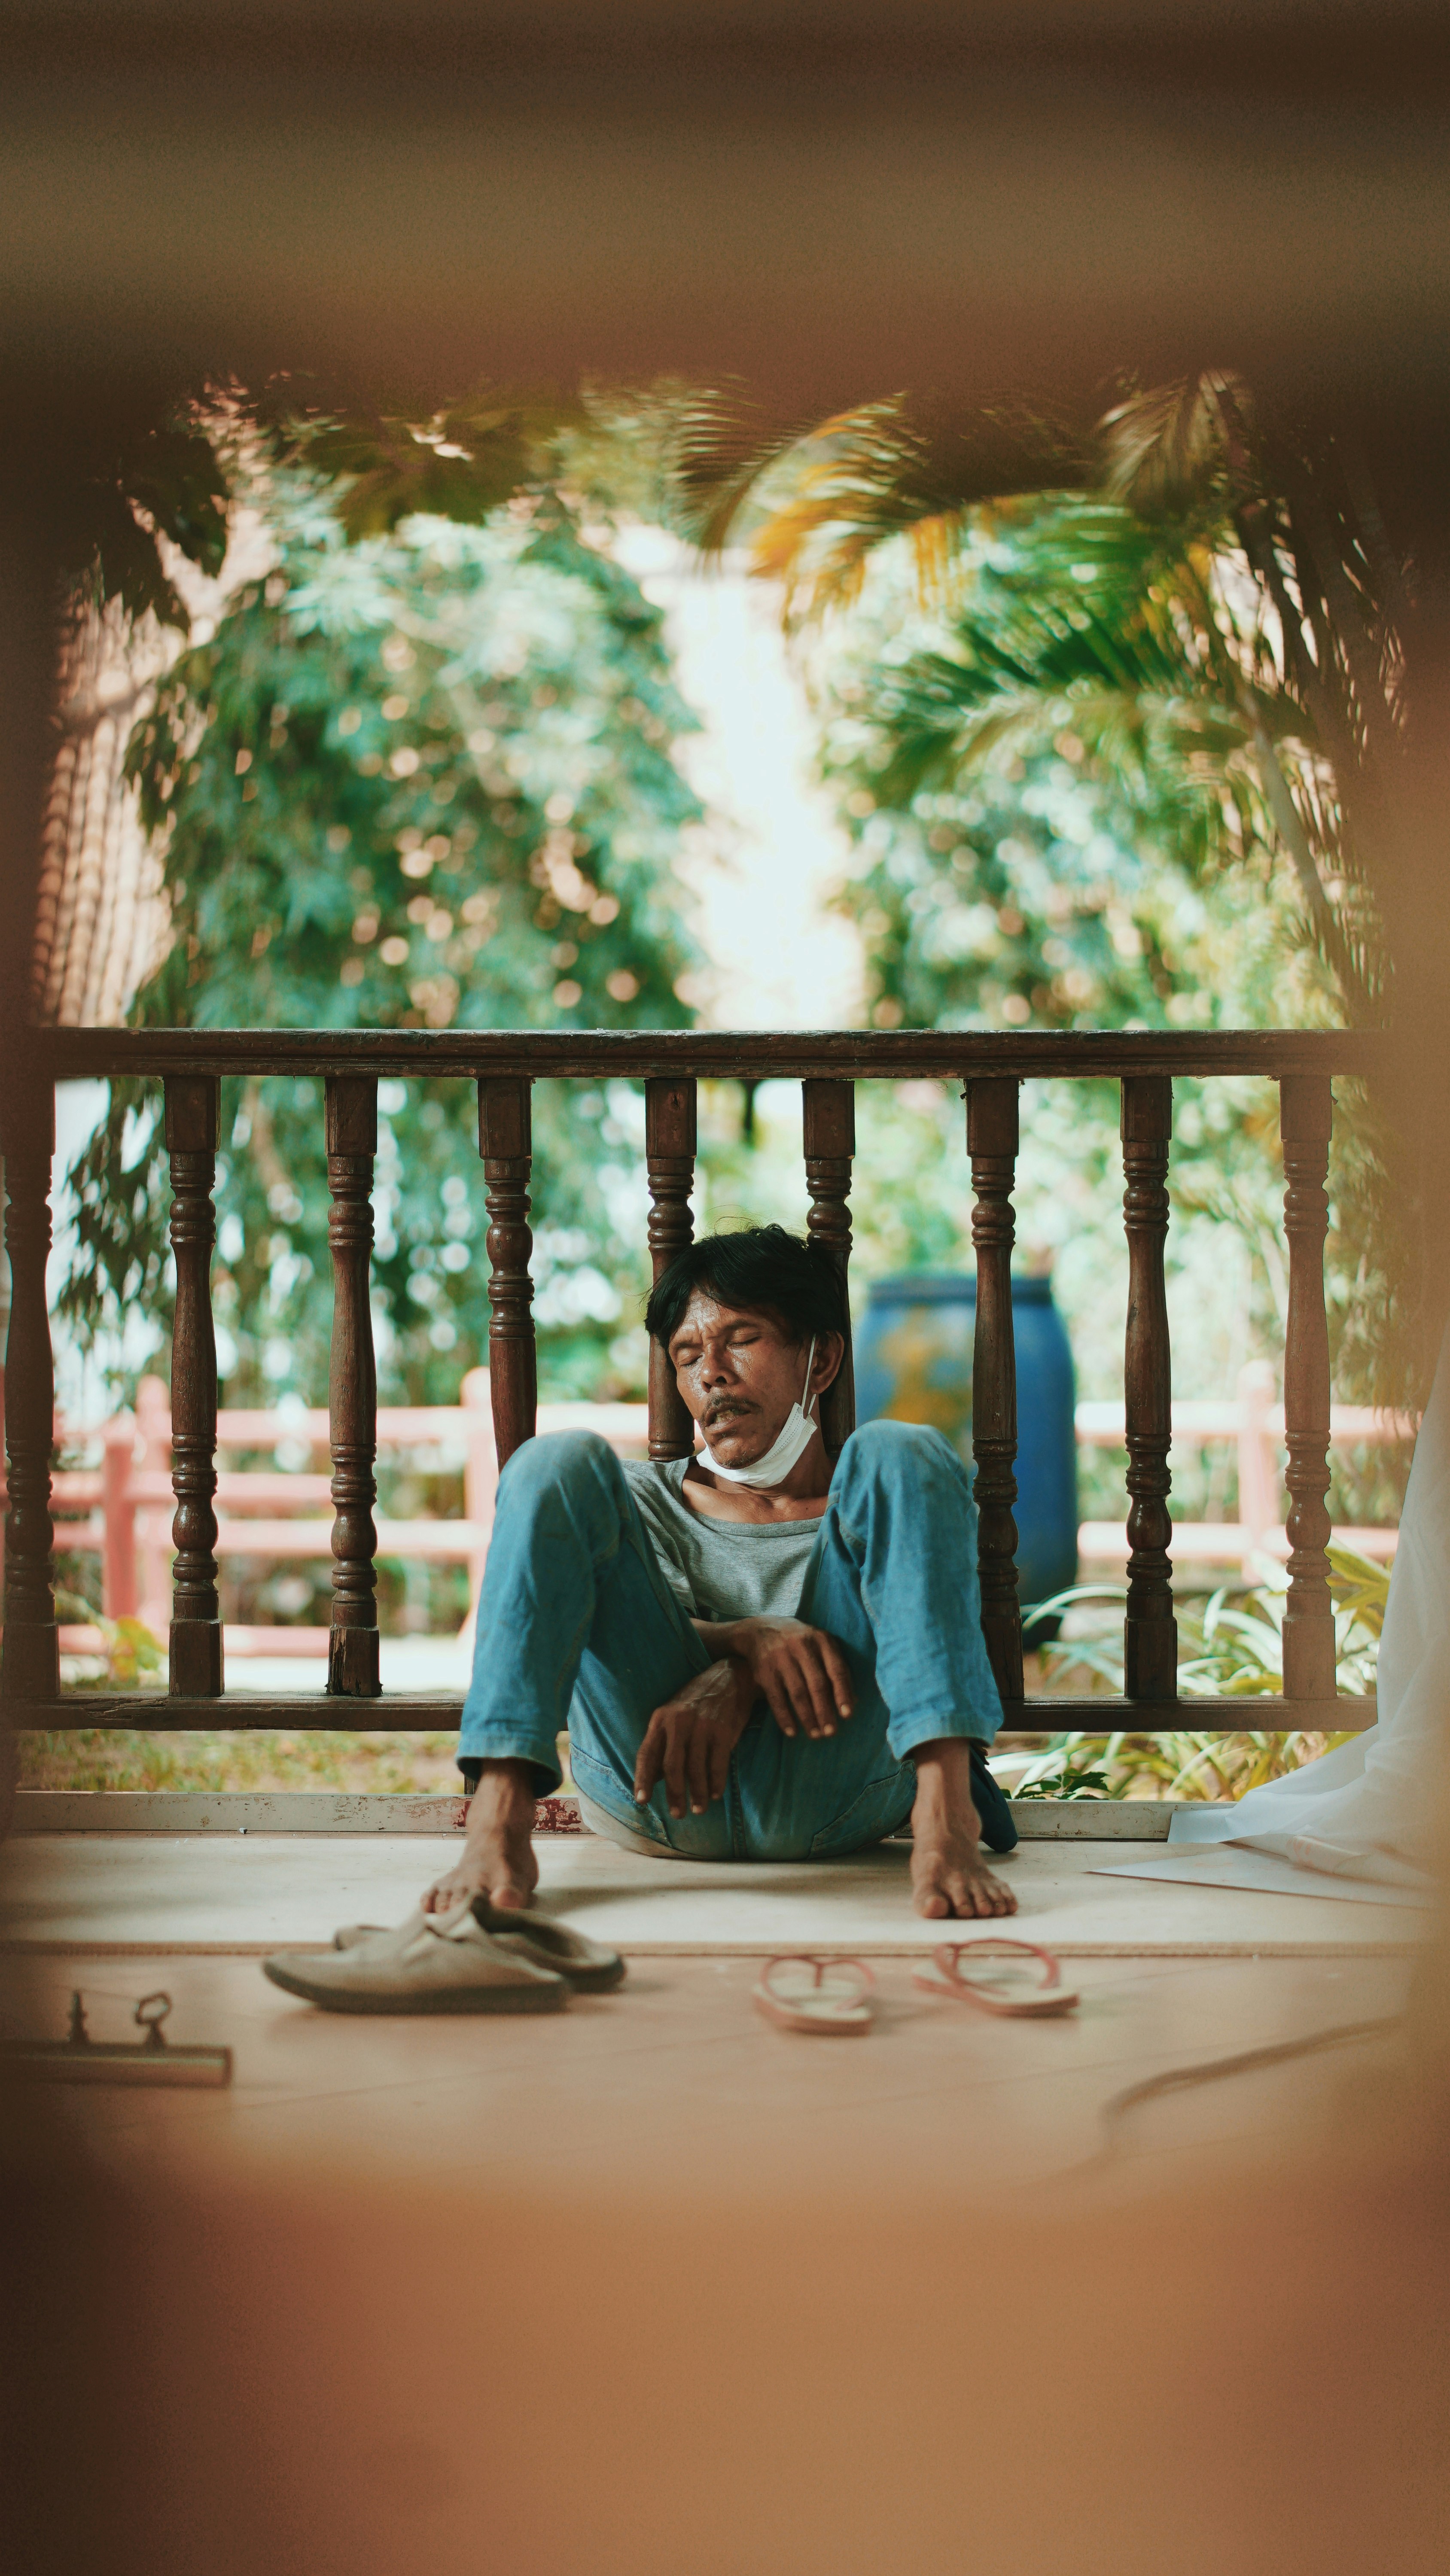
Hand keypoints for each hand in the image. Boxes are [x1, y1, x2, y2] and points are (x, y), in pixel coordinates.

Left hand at [634, 1656, 754, 1819]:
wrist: (729, 1678)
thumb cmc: (696, 1703)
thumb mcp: (672, 1717)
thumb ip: (662, 1746)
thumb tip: (651, 1779)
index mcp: (660, 1719)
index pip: (647, 1753)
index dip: (643, 1778)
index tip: (642, 1801)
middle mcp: (678, 1722)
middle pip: (672, 1764)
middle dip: (675, 1793)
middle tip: (678, 1814)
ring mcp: (701, 1725)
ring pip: (696, 1767)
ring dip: (698, 1793)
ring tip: (699, 1809)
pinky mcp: (723, 1729)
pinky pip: (717, 1762)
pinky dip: (716, 1782)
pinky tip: (716, 1794)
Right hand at [729, 1615, 854, 1742]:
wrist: (762, 1629)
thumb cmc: (801, 1643)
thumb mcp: (820, 1646)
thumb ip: (836, 1668)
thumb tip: (854, 1701)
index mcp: (822, 1641)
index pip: (836, 1669)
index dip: (843, 1693)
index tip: (847, 1715)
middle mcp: (802, 1646)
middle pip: (817, 1684)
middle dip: (825, 1711)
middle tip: (830, 1733)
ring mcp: (781, 1657)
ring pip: (797, 1692)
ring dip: (807, 1717)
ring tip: (815, 1735)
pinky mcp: (764, 1669)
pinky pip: (776, 1697)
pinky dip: (784, 1717)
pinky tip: (792, 1732)